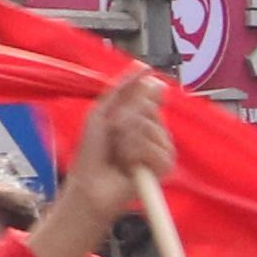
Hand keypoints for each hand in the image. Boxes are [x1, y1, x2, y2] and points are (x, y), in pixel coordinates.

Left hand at [29, 73, 174, 256]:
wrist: (91, 185)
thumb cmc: (92, 153)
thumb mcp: (102, 114)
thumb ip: (125, 92)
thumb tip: (148, 72)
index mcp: (141, 116)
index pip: (148, 94)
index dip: (134, 98)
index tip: (117, 112)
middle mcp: (155, 130)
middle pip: (149, 109)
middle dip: (124, 121)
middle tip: (113, 138)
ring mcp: (162, 148)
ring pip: (151, 128)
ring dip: (127, 141)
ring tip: (119, 155)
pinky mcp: (165, 165)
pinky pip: (156, 149)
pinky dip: (136, 155)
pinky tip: (130, 166)